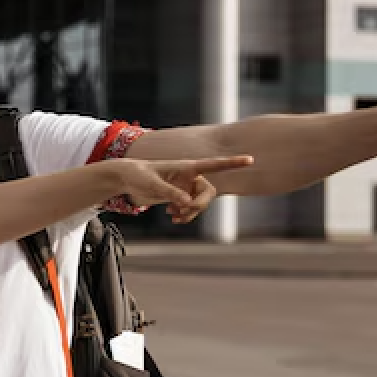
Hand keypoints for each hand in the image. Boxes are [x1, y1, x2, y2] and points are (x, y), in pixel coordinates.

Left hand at [112, 155, 254, 221]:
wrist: (127, 179)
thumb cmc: (138, 175)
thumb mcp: (153, 184)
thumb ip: (170, 193)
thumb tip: (187, 203)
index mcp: (186, 166)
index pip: (213, 165)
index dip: (232, 163)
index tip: (249, 160)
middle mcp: (189, 176)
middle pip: (208, 192)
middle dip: (200, 205)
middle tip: (184, 211)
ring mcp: (185, 187)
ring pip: (200, 204)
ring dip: (191, 213)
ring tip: (173, 216)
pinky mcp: (179, 196)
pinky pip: (190, 209)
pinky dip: (185, 215)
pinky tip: (172, 216)